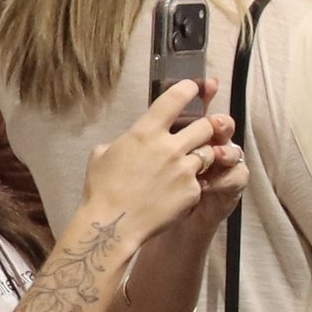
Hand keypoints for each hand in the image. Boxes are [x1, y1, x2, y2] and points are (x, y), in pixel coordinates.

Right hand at [79, 82, 232, 249]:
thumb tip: (128, 142)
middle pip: (206, 125)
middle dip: (206, 127)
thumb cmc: (102, 190)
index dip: (190, 89)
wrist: (114, 225)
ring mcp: (185, 169)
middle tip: (200, 133)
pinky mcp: (193, 190)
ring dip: (202, 155)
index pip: (175, 99)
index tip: (197, 86)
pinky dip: (194, 182)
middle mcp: (170, 147)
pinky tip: (177, 190)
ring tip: (187, 165)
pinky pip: (202, 179)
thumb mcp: (102, 155)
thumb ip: (123, 142)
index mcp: (145, 132)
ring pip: (209, 152)